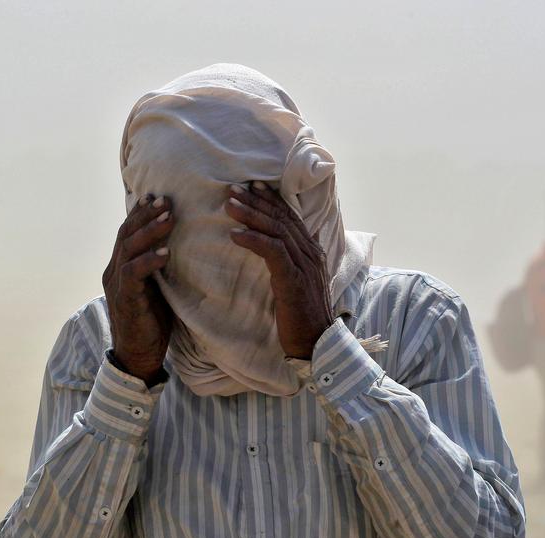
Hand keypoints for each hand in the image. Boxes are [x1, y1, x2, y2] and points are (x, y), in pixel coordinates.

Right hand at [102, 194, 174, 381]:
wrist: (138, 355)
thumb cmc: (152, 321)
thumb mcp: (156, 287)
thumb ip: (158, 267)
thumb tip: (177, 245)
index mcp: (119, 266)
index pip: (127, 232)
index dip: (140, 214)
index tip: (157, 196)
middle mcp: (113, 271)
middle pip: (126, 234)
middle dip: (146, 215)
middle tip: (166, 199)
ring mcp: (116, 285)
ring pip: (129, 249)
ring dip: (150, 231)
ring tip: (169, 217)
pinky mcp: (124, 299)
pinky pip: (133, 274)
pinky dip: (149, 261)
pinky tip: (166, 253)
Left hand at [225, 181, 333, 359]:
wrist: (315, 343)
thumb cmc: (303, 316)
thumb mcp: (299, 283)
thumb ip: (294, 262)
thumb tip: (290, 245)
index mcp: (312, 252)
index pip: (290, 217)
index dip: (271, 200)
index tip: (251, 186)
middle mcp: (310, 253)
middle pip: (281, 219)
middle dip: (256, 201)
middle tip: (233, 189)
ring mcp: (304, 265)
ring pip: (276, 230)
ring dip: (251, 215)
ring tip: (229, 205)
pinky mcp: (293, 279)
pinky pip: (273, 252)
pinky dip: (254, 240)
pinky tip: (235, 234)